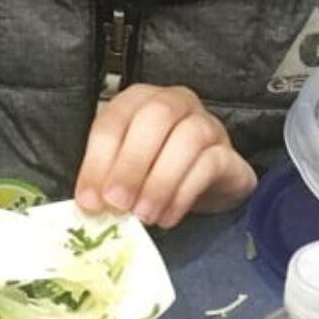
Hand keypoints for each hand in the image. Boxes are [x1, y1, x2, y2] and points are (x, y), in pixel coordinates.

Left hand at [74, 84, 255, 228]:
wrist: (205, 183)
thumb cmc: (157, 169)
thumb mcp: (125, 170)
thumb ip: (108, 180)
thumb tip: (92, 205)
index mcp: (138, 100)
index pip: (115, 120)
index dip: (98, 161)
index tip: (90, 201)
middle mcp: (174, 103)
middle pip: (156, 117)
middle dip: (131, 163)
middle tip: (118, 204)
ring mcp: (206, 123)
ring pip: (188, 138)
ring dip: (161, 181)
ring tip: (144, 215)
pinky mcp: (228, 153)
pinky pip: (211, 165)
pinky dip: (184, 194)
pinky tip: (167, 218)